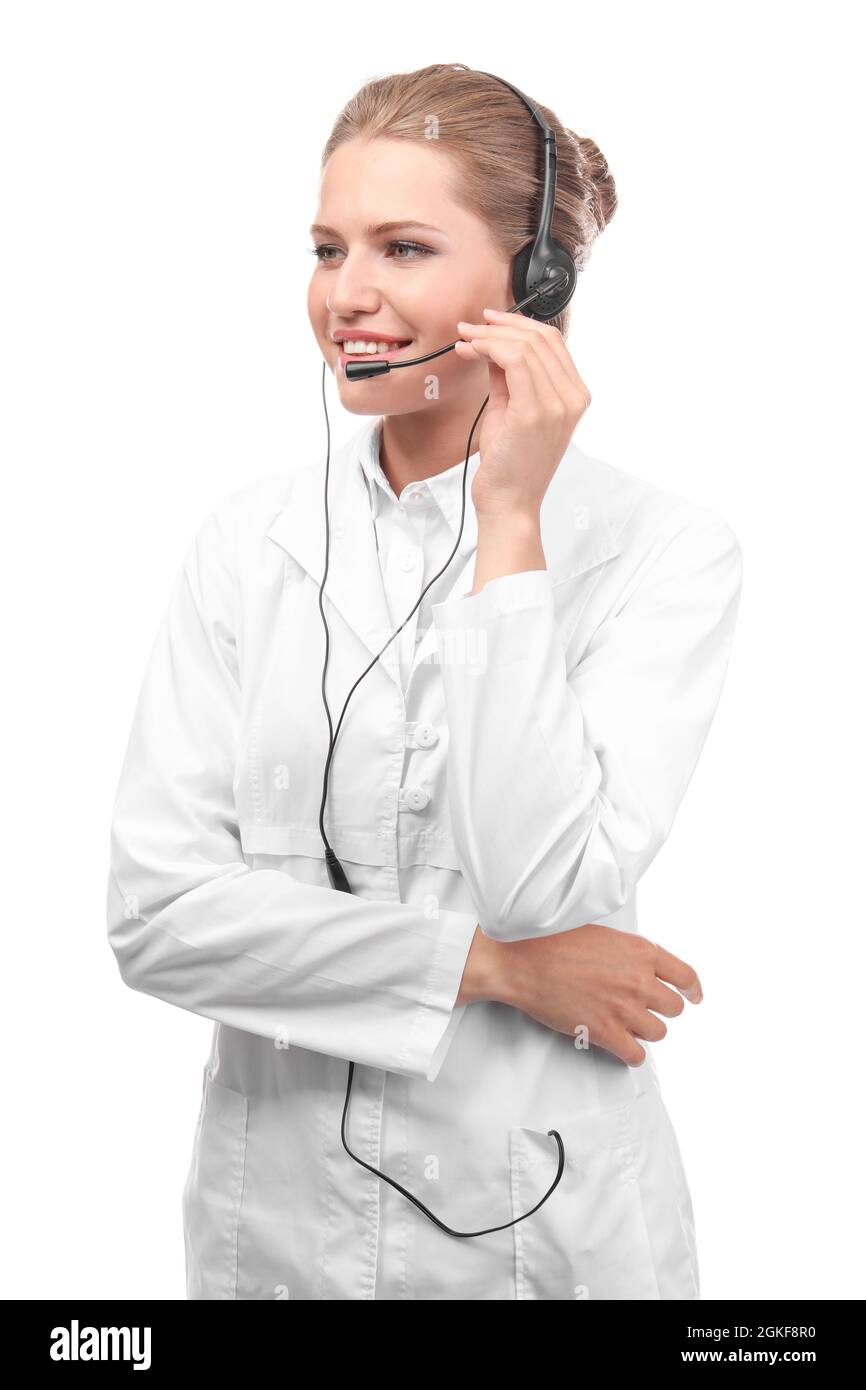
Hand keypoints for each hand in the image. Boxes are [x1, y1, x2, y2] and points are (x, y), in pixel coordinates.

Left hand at [455, 307, 590, 519]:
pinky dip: (488, 348)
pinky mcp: (535, 411)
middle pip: (540, 337)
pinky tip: (470, 351)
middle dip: (500, 324)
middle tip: (470, 326)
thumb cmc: (510, 464)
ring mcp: (557, 404)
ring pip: (525, 345)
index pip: (552, 342)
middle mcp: (572, 397)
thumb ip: (508, 376)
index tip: (489, 321)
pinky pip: (514, 360)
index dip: (518, 323)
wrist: (509, 503)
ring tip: (465, 340)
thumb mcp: (511, 409)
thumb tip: (493, 344)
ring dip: (489, 335)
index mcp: (574, 396)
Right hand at [461, 922, 702, 1066]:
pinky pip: (636, 1055)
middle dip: (659, 1009)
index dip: (692, 990)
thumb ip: (630, 952)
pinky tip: (621, 1045)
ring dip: (644, 1030)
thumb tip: (641, 967)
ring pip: (657, 1032)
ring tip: (624, 1022)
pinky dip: (631, 1053)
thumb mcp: (603, 935)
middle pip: (673, 1008)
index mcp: (640, 951)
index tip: (693, 997)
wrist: (522, 962)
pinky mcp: (605, 1032)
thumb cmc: (553, 943)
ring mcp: (624, 1008)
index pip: (685, 976)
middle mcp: (638, 980)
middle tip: (642, 1007)